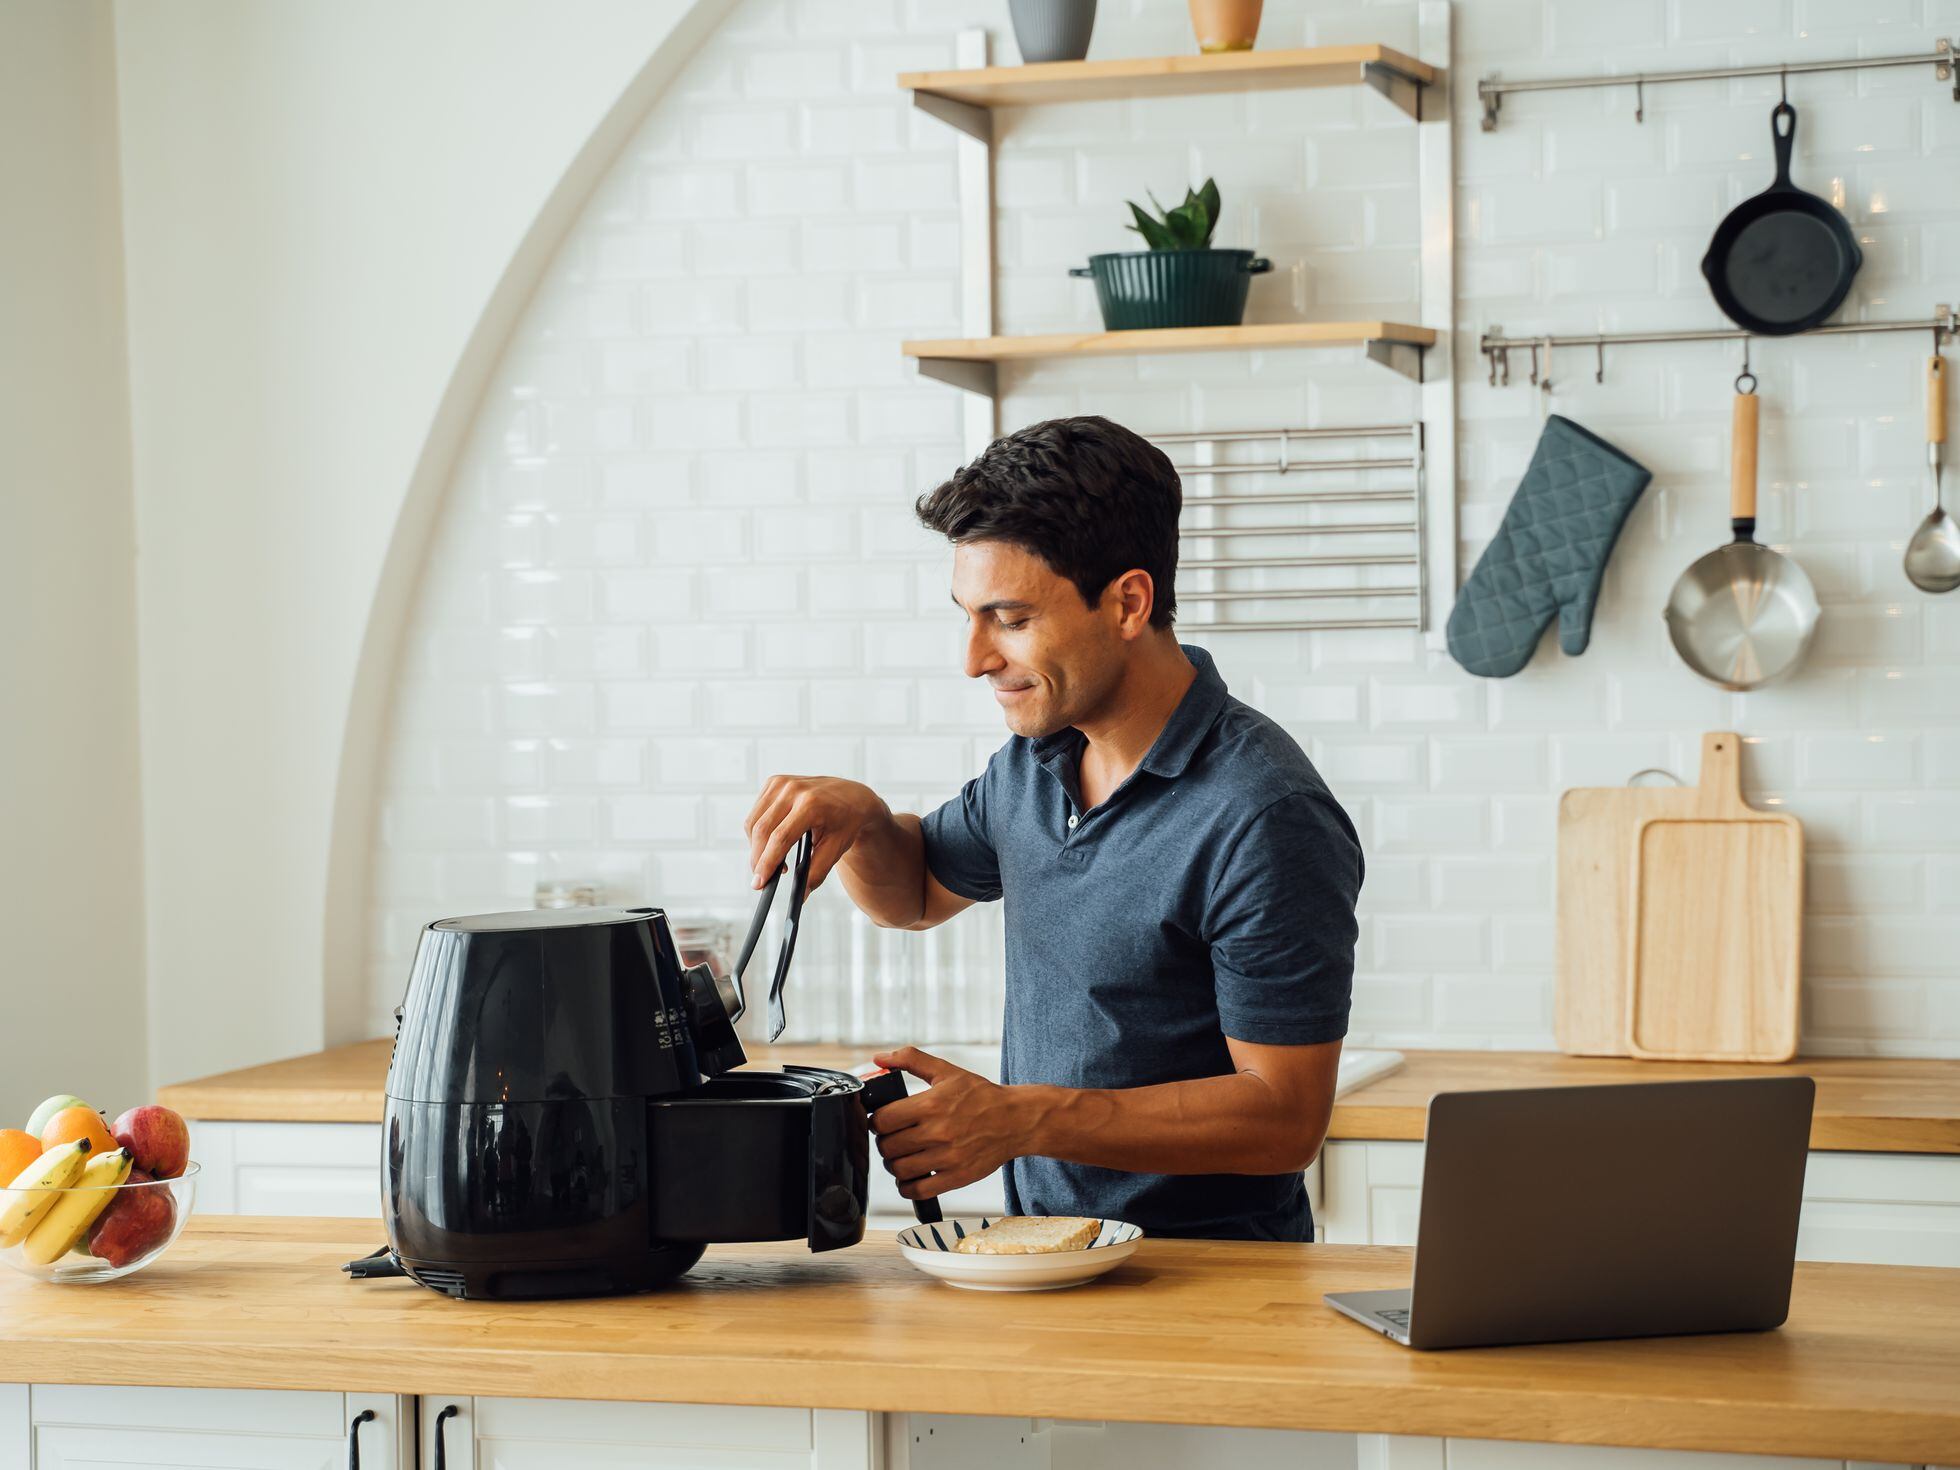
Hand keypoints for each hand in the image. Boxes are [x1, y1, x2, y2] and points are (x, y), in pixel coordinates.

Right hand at [744, 775, 888, 890]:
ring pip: (754, 822)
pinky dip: (759, 832)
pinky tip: (773, 843)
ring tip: (772, 862)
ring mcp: (782, 782)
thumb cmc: (846, 822)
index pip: (781, 838)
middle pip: (763, 831)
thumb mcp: (837, 849)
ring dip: (756, 847)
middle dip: (757, 859)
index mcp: (812, 804)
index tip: (759, 883)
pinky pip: (757, 813)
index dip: (767, 862)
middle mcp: (794, 789)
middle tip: (760, 880)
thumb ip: (817, 873)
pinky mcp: (775, 782)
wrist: (853, 796)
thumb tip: (801, 895)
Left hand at [868, 1047, 1032, 1201]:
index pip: (883, 1121)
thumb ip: (911, 1060)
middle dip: (885, 1142)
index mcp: (931, 1104)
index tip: (884, 1122)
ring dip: (894, 1164)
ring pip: (899, 1169)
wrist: (1017, 1120)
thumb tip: (878, 1058)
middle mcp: (938, 1132)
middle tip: (893, 1139)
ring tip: (902, 1156)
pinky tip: (912, 1177)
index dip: (878, 1122)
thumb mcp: (947, 1071)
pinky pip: (918, 1191)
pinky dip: (907, 1187)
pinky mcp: (957, 1177)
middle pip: (888, 1146)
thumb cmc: (981, 1096)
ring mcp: (948, 1157)